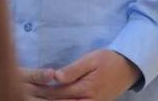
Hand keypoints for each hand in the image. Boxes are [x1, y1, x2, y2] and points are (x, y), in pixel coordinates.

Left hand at [19, 50, 140, 99]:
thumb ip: (72, 70)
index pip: (59, 93)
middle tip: (28, 96)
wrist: (130, 67)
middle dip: (46, 100)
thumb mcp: (91, 60)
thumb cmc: (109, 60)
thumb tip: (55, 77)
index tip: (28, 89)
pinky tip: (54, 100)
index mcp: (86, 88)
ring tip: (36, 99)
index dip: (43, 92)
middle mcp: (89, 100)